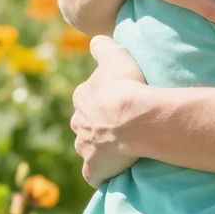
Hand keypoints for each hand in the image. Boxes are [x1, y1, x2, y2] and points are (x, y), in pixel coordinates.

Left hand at [70, 37, 149, 186]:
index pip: (87, 99)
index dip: (102, 101)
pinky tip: (112, 173)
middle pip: (84, 125)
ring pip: (87, 148)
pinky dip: (100, 174)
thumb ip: (103, 46)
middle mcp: (78, 123)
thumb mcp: (116, 56)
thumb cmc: (127, 87)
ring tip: (120, 149)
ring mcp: (84, 147)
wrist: (136, 118)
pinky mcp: (93, 168)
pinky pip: (94, 174)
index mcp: (82, 97)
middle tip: (120, 126)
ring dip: (99, 149)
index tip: (117, 103)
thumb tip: (96, 39)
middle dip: (96, 126)